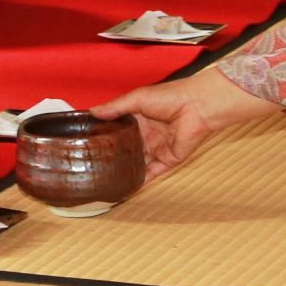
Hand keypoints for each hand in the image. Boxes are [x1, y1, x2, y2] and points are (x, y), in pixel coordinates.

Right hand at [92, 67, 277, 179]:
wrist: (196, 107)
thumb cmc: (170, 97)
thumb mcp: (137, 99)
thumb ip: (116, 107)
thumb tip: (93, 112)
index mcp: (139, 118)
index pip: (118, 130)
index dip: (105, 136)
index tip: (88, 143)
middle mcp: (147, 135)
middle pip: (127, 148)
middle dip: (113, 156)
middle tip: (93, 165)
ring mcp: (157, 148)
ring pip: (137, 163)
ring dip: (125, 170)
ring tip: (105, 180)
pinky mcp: (168, 160)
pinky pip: (152, 173)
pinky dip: (141, 181)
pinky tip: (126, 188)